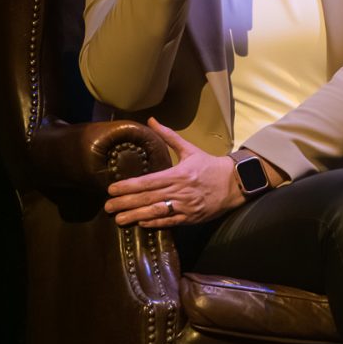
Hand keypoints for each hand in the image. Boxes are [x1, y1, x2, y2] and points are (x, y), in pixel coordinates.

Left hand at [104, 119, 242, 227]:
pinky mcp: (190, 217)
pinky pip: (169, 222)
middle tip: (107, 206)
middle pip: (147, 198)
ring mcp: (185, 206)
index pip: (148, 181)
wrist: (235, 182)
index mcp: (178, 174)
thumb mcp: (190, 150)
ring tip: (118, 219)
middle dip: (125, 203)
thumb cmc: (210, 165)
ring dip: (135, 216)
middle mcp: (180, 191)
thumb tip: (151, 120)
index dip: (128, 186)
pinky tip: (141, 223)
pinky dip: (154, 223)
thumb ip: (168, 137)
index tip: (112, 189)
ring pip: (155, 212)